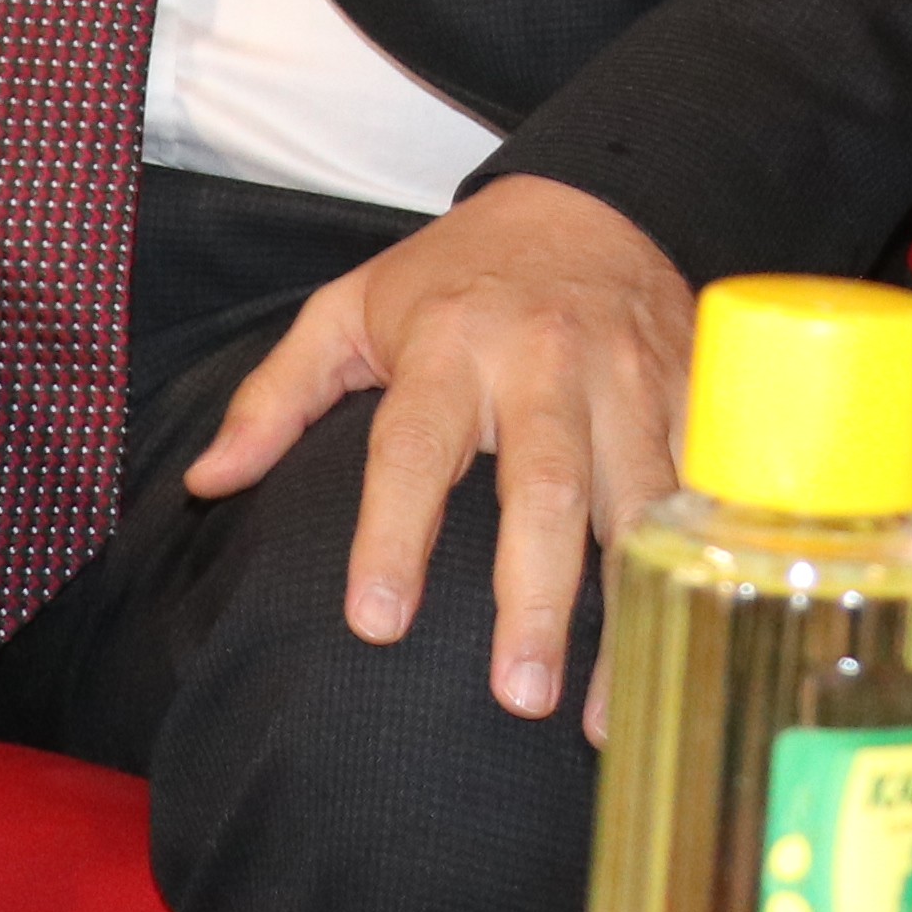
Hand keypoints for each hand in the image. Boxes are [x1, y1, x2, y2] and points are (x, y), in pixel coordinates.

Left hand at [185, 172, 685, 726]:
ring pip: (639, 503)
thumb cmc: (456, 275)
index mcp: (450, 342)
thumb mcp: (350, 309)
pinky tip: (689, 646)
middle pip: (545, 486)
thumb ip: (275, 397)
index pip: (413, 446)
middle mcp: (545, 360)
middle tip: (518, 695)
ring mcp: (632, 376)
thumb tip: (206, 485)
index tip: (375, 625)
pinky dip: (699, 572)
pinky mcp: (696, 392)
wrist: (593, 195)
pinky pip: (705, 490)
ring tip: (604, 716)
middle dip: (536, 596)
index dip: (394, 534)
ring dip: (625, 614)